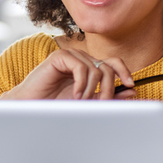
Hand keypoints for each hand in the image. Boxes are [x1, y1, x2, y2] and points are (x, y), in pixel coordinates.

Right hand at [0, 37, 136, 100]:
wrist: (31, 105)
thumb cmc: (55, 105)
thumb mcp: (87, 102)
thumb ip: (108, 96)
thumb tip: (132, 90)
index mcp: (89, 68)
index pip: (113, 63)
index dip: (124, 71)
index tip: (130, 84)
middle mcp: (82, 60)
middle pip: (108, 67)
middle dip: (109, 88)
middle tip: (102, 103)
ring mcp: (71, 56)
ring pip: (96, 69)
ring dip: (93, 90)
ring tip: (81, 101)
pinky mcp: (60, 57)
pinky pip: (82, 67)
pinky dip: (82, 84)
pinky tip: (75, 95)